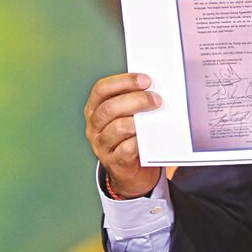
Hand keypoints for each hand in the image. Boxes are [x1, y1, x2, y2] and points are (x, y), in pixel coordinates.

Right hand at [84, 72, 162, 198]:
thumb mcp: (127, 115)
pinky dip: (139, 140)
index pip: (101, 89)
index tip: (145, 80)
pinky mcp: (114, 162)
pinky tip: (149, 136)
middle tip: (156, 99)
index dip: (123, 81)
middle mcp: (94, 126)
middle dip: (136, 100)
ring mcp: (102, 145)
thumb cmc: (132, 134)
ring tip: (155, 116)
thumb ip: (134, 101)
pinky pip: (126, 149)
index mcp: (95, 108)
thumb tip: (156, 87)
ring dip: (139, 120)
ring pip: (117, 128)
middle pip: (109, 108)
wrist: (132, 171)